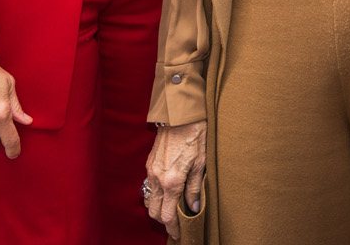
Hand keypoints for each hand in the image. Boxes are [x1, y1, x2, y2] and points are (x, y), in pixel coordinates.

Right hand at [145, 121, 206, 238]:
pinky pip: (148, 186)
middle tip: (176, 224)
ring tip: (170, 210)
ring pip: (149, 200)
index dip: (173, 228)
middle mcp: (157, 179)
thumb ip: (195, 188)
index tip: (179, 234)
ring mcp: (151, 171)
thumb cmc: (195, 136)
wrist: (180, 115)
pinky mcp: (149, 163)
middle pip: (154, 212)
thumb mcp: (201, 163)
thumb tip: (193, 208)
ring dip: (157, 209)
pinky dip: (154, 195)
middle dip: (163, 221)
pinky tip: (165, 193)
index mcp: (171, 182)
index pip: (167, 215)